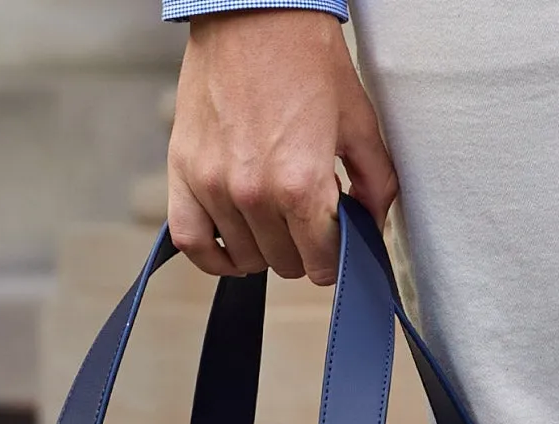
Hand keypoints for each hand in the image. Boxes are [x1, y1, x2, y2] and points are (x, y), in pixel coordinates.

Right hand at [168, 9, 397, 286]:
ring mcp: (213, 185)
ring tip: (274, 217)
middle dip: (303, 248)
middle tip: (307, 218)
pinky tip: (232, 244)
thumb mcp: (360, 123)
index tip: (335, 240)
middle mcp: (254, 192)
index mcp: (302, 184)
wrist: (254, 14)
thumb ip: (375, 185)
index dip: (335, 257)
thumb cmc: (306, 59)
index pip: (322, 264)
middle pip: (285, 264)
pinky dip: (212, 254)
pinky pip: (191, 242)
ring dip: (263, 247)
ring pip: (244, 257)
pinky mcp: (183, 171)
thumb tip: (372, 228)